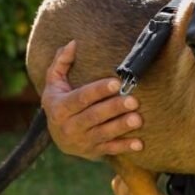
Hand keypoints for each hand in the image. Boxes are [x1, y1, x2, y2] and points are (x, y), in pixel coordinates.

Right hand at [42, 40, 143, 158]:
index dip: (98, 90)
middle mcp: (68, 127)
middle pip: (94, 116)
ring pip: (103, 134)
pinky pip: (110, 150)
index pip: (81, 98)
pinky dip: (125, 148)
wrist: (58, 135)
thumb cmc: (60, 100)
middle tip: (133, 100)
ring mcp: (82, 141)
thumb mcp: (54, 82)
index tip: (116, 82)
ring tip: (138, 119)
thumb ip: (61, 62)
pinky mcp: (93, 152)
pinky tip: (139, 144)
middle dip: (114, 108)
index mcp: (59, 107)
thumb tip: (73, 43)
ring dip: (121, 127)